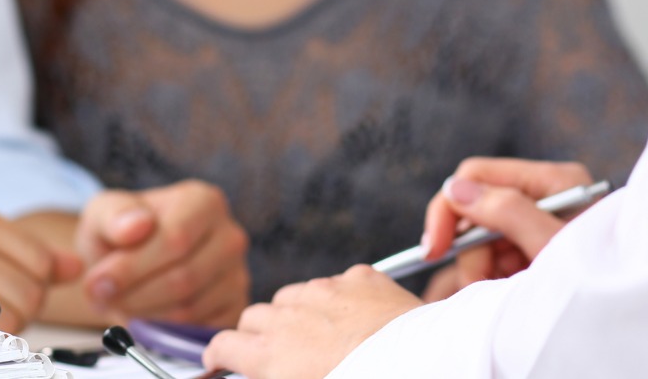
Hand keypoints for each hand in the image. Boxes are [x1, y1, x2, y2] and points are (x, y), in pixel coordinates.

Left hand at [76, 179, 248, 325]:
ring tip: (119, 303)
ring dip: (145, 315)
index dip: (132, 268)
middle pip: (184, 278)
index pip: (176, 239)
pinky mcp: (234, 309)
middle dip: (135, 295)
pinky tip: (143, 315)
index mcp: (204, 202)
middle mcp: (229, 237)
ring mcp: (236, 276)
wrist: (131, 260)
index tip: (98, 282)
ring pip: (190, 309)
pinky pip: (198, 331)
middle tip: (103, 298)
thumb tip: (136, 226)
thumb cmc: (121, 233)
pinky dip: (164, 332)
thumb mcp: (105, 213)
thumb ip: (114, 216)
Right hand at [203, 266, 421, 378]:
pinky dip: (339, 299)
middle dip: (257, 333)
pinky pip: (337, 283)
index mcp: (272, 355)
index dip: (219, 355)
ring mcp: (326, 291)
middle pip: (253, 316)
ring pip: (293, 296)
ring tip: (322, 337)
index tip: (221, 359)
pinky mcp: (360, 278)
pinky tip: (358, 320)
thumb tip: (269, 371)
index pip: (223, 345)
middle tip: (276, 352)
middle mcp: (291, 317)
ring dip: (297, 313)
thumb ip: (278, 375)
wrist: (428, 369)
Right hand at [419, 157, 594, 297]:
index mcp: (555, 182)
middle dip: (470, 249)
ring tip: (502, 294)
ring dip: (481, 269)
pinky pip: (493, 257)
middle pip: (476, 208)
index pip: (478, 175)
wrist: (631, 331)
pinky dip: (491, 278)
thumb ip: (506, 212)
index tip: (434, 247)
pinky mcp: (534, 250)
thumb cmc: (601, 284)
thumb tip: (456, 188)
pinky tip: (507, 293)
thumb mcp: (552, 248)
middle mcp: (546, 197)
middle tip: (475, 285)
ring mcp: (539, 224)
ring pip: (481, 238)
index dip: (450, 207)